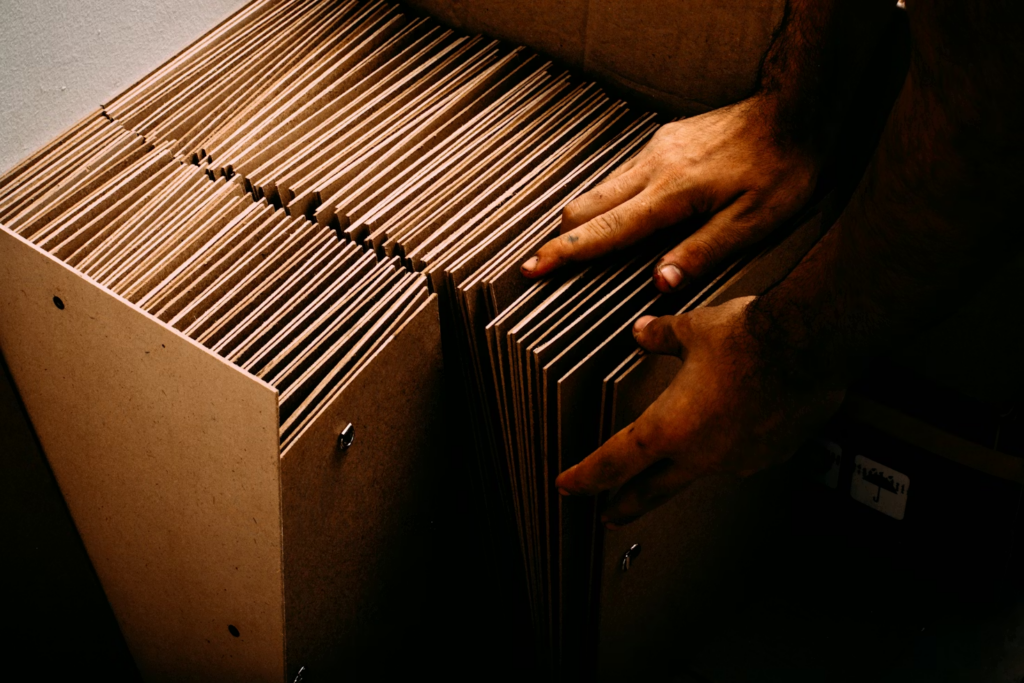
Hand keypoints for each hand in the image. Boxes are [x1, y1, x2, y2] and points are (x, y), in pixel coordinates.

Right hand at [520, 96, 818, 290]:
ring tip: (575, 247)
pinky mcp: (664, 141)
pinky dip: (607, 200)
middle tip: (543, 264)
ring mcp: (656, 150)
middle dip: (562, 238)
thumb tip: (660, 282)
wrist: (795, 110)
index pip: (604, 230)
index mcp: (672, 194)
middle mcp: (654, 167)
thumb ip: (703, 251)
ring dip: (583, 220)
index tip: (534, 267)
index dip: (565, 252)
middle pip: (585, 206)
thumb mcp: (755, 222)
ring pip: (600, 188)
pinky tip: (617, 215)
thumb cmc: (783, 169)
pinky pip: (621, 174)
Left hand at [554, 297, 844, 526]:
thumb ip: (661, 337)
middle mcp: (701, 454)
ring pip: (698, 473)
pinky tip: (733, 431)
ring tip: (674, 463)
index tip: (569, 487)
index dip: (586, 477)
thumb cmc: (748, 337)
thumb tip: (643, 333)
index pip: (614, 463)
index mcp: (668, 428)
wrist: (812, 343)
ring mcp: (739, 460)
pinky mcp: (772, 454)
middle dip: (625, 503)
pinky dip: (728, 448)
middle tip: (610, 515)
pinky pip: (740, 457)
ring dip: (680, 472)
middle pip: (651, 489)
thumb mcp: (691, 329)